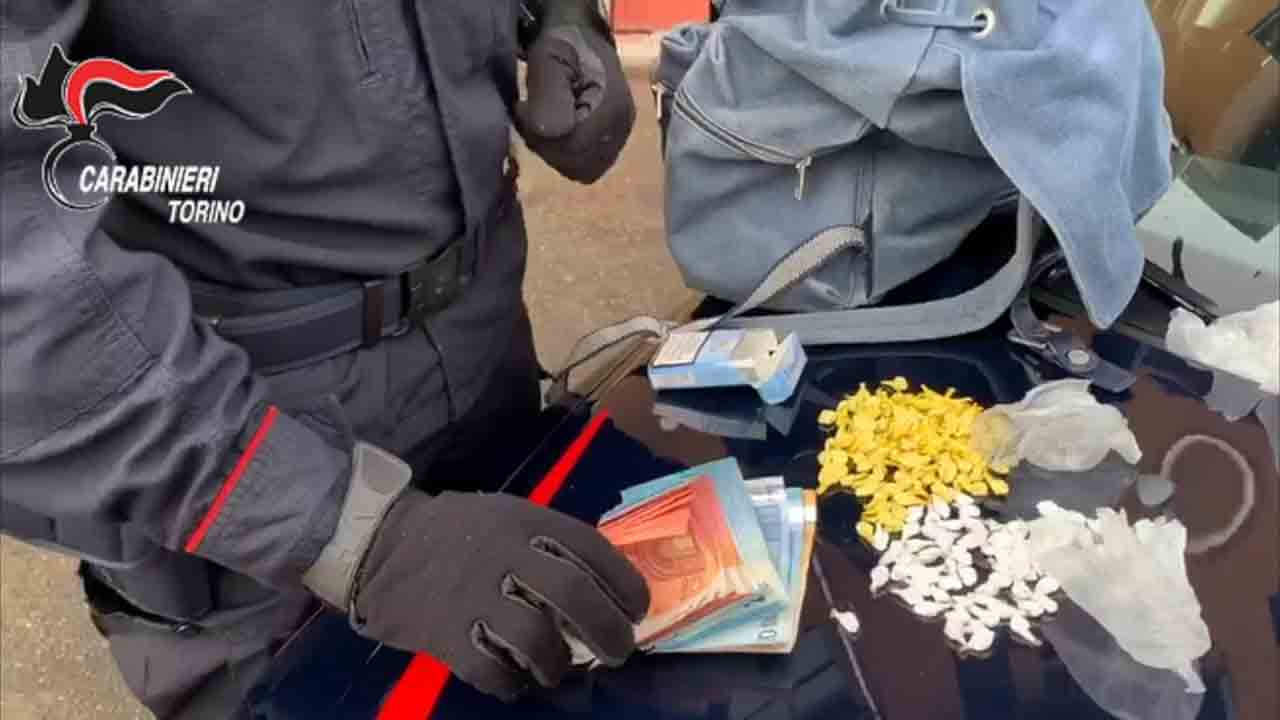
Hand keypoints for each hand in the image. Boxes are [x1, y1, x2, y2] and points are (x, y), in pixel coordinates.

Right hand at [351, 490, 649, 700]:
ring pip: (537, 639)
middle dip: (609, 630)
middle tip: (620, 651)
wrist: (381, 544)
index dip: (625, 584)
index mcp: (526, 522)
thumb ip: (550, 544)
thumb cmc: (457, 532)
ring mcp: (474, 595)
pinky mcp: (445, 633)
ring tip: (561, 670)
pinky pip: (492, 671)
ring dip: (560, 664)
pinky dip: (512, 684)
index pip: (592, 550)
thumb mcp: (508, 516)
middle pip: (575, 595)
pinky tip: (517, 681)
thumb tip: (603, 584)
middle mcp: (505, 555)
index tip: (638, 610)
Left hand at [517, 17, 634, 182]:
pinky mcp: (612, 144)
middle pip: (578, 163)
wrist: (581, 40)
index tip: (523, 109)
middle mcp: (621, 127)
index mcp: (612, 105)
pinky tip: (554, 132)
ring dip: (553, 152)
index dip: (542, 137)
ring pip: (581, 170)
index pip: (573, 146)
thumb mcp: (548, 58)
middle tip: (529, 116)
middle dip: (546, 145)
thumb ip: (548, 93)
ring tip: (542, 122)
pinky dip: (565, 156)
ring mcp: (620, 138)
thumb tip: (550, 133)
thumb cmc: (563, 46)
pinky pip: (586, 167)